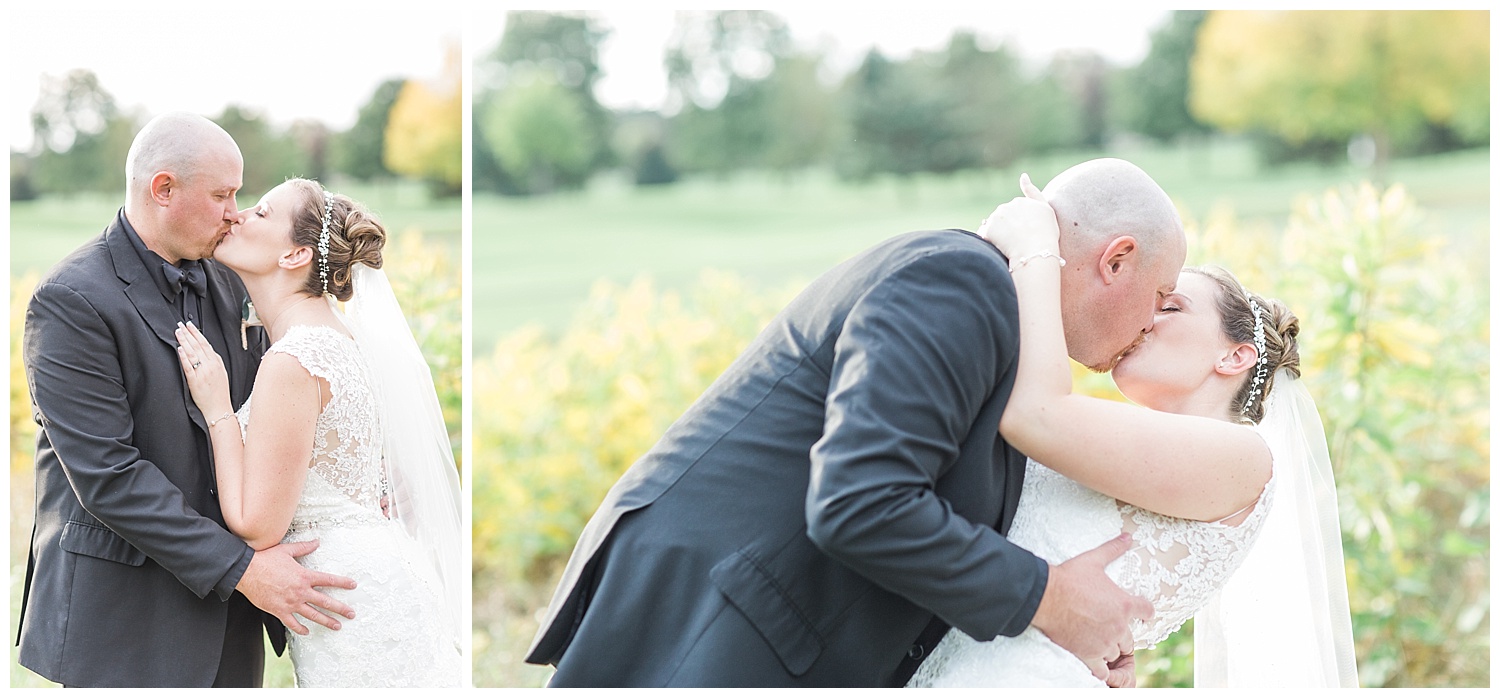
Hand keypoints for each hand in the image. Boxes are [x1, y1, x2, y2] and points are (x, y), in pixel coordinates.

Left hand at [175, 321, 231, 418]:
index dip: (197, 334)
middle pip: (198, 346)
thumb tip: (207, 352)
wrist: (219, 408)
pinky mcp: (195, 381)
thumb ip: (214, 362)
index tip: (190, 326)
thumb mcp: (221, 374)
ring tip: (178, 333)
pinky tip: (179, 349)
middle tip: (180, 325)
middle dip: (188, 334)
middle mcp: (211, 366)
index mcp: (217, 363)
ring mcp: (203, 373)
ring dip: (184, 341)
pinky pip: (188, 366)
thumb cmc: (220, 393)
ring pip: (193, 353)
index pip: (206, 344)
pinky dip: (183, 356)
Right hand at [237, 539, 357, 634]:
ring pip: (312, 615)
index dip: (343, 583)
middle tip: (351, 614)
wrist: (245, 571)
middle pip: (325, 602)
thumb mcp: (287, 550)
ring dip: (326, 621)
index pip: (329, 580)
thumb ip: (304, 547)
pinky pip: (292, 623)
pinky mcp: (279, 611)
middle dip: (340, 609)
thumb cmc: (265, 559)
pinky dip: (300, 629)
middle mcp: (300, 591)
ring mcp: (290, 603)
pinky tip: (307, 632)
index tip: (353, 586)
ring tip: (337, 626)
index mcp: (304, 576)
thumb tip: (317, 541)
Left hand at [977, 173, 1059, 259]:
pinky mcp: (988, 230)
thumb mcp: (1046, 209)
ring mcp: (996, 217)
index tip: (1026, 234)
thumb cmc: (1046, 233)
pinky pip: (984, 236)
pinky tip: (1000, 248)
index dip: (1021, 225)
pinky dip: (990, 242)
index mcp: (1020, 202)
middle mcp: (1006, 206)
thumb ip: (1033, 192)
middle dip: (1009, 228)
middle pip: (1004, 218)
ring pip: (994, 226)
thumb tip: (1023, 175)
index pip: (1016, 213)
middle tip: (1020, 241)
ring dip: (999, 235)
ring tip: (1011, 246)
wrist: (1036, 251)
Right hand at [1028, 533, 1153, 680]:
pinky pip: (1102, 670)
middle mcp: (1119, 626)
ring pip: (1116, 652)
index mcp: (1124, 605)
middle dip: (1122, 635)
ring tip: (1096, 640)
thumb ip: (1113, 550)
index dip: (1144, 611)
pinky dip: (1100, 668)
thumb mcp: (1093, 561)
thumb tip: (1128, 536)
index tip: (1140, 612)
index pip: (1147, 611)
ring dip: (1109, 648)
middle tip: (1108, 628)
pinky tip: (1093, 660)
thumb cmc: (1069, 578)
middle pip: (1131, 639)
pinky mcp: (1089, 654)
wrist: (1046, 596)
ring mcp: (1105, 642)